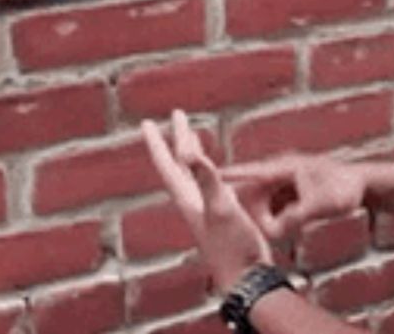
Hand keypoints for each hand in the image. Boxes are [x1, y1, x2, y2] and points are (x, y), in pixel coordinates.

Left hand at [142, 110, 271, 293]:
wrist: (246, 277)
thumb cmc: (232, 245)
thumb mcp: (220, 206)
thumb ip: (206, 179)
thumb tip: (186, 153)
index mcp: (187, 198)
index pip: (167, 164)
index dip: (157, 142)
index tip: (147, 122)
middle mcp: (192, 201)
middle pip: (179, 165)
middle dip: (176, 140)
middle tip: (177, 116)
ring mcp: (205, 209)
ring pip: (193, 174)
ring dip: (192, 154)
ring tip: (194, 138)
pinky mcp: (220, 215)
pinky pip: (210, 184)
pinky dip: (211, 171)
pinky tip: (218, 173)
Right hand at [221, 154, 366, 239]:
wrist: (365, 184)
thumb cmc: (345, 189)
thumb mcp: (321, 206)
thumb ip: (296, 217)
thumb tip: (274, 231)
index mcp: (285, 168)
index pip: (249, 172)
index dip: (226, 177)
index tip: (202, 176)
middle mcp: (282, 172)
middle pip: (254, 194)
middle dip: (254, 214)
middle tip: (260, 233)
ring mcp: (287, 182)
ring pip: (265, 203)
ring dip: (267, 219)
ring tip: (275, 232)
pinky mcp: (293, 192)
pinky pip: (276, 206)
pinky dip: (277, 219)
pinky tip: (283, 232)